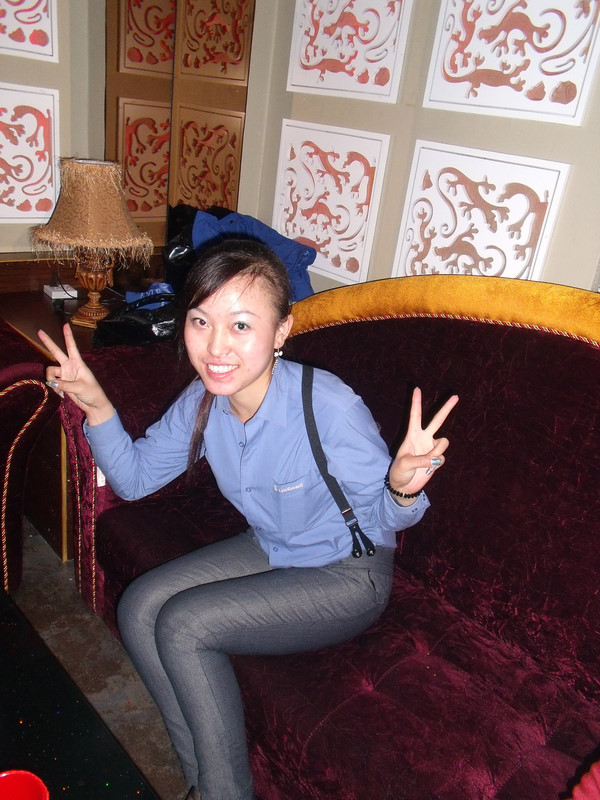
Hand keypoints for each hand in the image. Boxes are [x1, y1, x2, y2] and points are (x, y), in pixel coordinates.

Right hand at [38, 323, 114, 425]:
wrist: (94, 405)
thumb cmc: (92, 393)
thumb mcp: (80, 388)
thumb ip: (65, 385)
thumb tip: (51, 383)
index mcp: (78, 363)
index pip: (72, 347)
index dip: (68, 336)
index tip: (65, 324)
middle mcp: (70, 366)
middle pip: (56, 352)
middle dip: (48, 342)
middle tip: (39, 331)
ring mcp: (65, 374)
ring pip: (51, 371)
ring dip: (51, 380)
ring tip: (59, 391)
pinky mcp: (61, 383)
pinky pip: (52, 382)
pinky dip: (54, 388)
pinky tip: (61, 395)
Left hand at [387, 387, 457, 504]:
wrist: (404, 486)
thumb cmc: (399, 472)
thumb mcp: (404, 464)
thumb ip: (420, 460)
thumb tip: (435, 458)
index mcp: (412, 435)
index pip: (415, 416)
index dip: (416, 403)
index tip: (416, 389)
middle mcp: (424, 438)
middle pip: (438, 420)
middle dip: (447, 408)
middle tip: (456, 396)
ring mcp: (431, 448)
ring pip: (444, 443)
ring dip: (437, 451)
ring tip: (426, 460)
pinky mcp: (437, 459)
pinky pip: (442, 457)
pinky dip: (436, 463)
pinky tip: (428, 468)